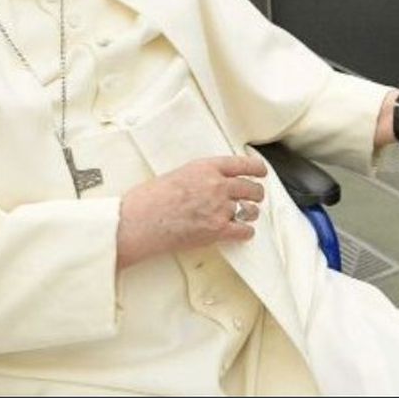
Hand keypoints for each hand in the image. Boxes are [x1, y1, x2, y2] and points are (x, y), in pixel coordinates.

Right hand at [116, 154, 267, 269]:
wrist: (137, 222)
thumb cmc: (149, 199)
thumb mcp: (178, 174)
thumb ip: (201, 177)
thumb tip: (213, 183)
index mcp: (207, 167)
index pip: (243, 164)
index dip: (257, 169)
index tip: (261, 172)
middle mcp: (217, 185)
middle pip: (251, 188)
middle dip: (254, 194)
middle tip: (253, 198)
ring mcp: (219, 208)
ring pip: (250, 210)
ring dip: (250, 213)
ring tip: (245, 215)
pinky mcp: (217, 230)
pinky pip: (244, 231)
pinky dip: (245, 233)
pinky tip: (241, 232)